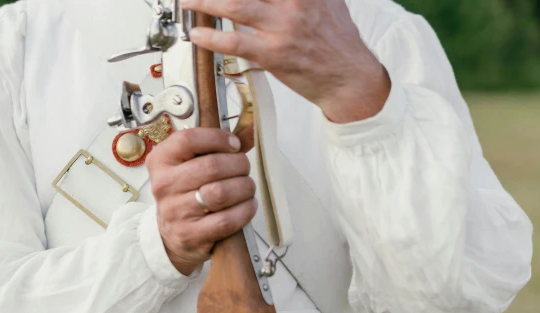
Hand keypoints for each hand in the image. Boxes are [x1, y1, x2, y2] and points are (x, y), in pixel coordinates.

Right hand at [148, 127, 256, 275]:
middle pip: (211, 166)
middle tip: (244, 169)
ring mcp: (175, 212)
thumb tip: (254, 129)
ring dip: (244, 188)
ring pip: (221, 193)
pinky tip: (247, 205)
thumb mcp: (194, 164)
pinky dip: (244, 211)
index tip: (234, 145)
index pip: (189, 140)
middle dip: (238, 165)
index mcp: (161, 160)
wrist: (172, 232)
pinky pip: (226, 220)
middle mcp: (164, 185)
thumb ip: (221, 146)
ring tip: (247, 187)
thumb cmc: (187, 192)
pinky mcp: (189, 234)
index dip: (218, 139)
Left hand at [181, 0, 390, 122]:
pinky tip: (198, 35)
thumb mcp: (325, 2)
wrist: (351, 78)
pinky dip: (212, 38)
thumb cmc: (338, 43)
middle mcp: (293, 2)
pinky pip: (235, 42)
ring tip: (188, 2)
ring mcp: (282, 27)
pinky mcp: (273, 53)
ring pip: (234, 6)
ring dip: (205, 3)